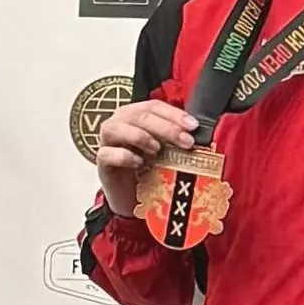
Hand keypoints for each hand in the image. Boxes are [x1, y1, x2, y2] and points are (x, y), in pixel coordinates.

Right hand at [94, 99, 199, 216]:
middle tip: (186, 142)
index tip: (193, 126)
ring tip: (158, 150)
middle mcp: (120, 123)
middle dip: (166, 127)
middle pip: (139, 115)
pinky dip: (125, 156)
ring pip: (116, 128)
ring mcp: (107, 142)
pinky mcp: (102, 162)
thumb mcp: (167, 153)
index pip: (154, 106)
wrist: (132, 198)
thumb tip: (202, 139)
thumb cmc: (149, 170)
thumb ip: (178, 142)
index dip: (174, 114)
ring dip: (141, 136)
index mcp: (136, 116)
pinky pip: (108, 153)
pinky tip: (139, 163)